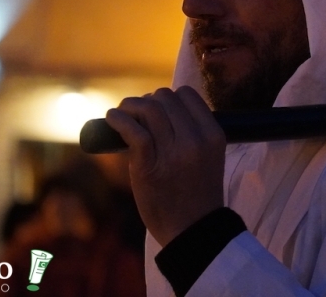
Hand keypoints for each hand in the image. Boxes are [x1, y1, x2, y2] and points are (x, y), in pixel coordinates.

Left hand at [105, 86, 225, 245]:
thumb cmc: (197, 194)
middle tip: (137, 115)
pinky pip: (132, 130)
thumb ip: (192, 133)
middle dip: (148, 101)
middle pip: (166, 97)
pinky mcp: (149, 165)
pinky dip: (117, 118)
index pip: (188, 95)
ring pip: (149, 107)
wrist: (193, 231)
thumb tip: (159, 107)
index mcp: (213, 134)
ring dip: (130, 105)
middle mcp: (196, 139)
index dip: (170, 98)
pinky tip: (111, 119)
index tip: (158, 110)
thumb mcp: (209, 157)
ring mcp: (173, 152)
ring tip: (122, 114)